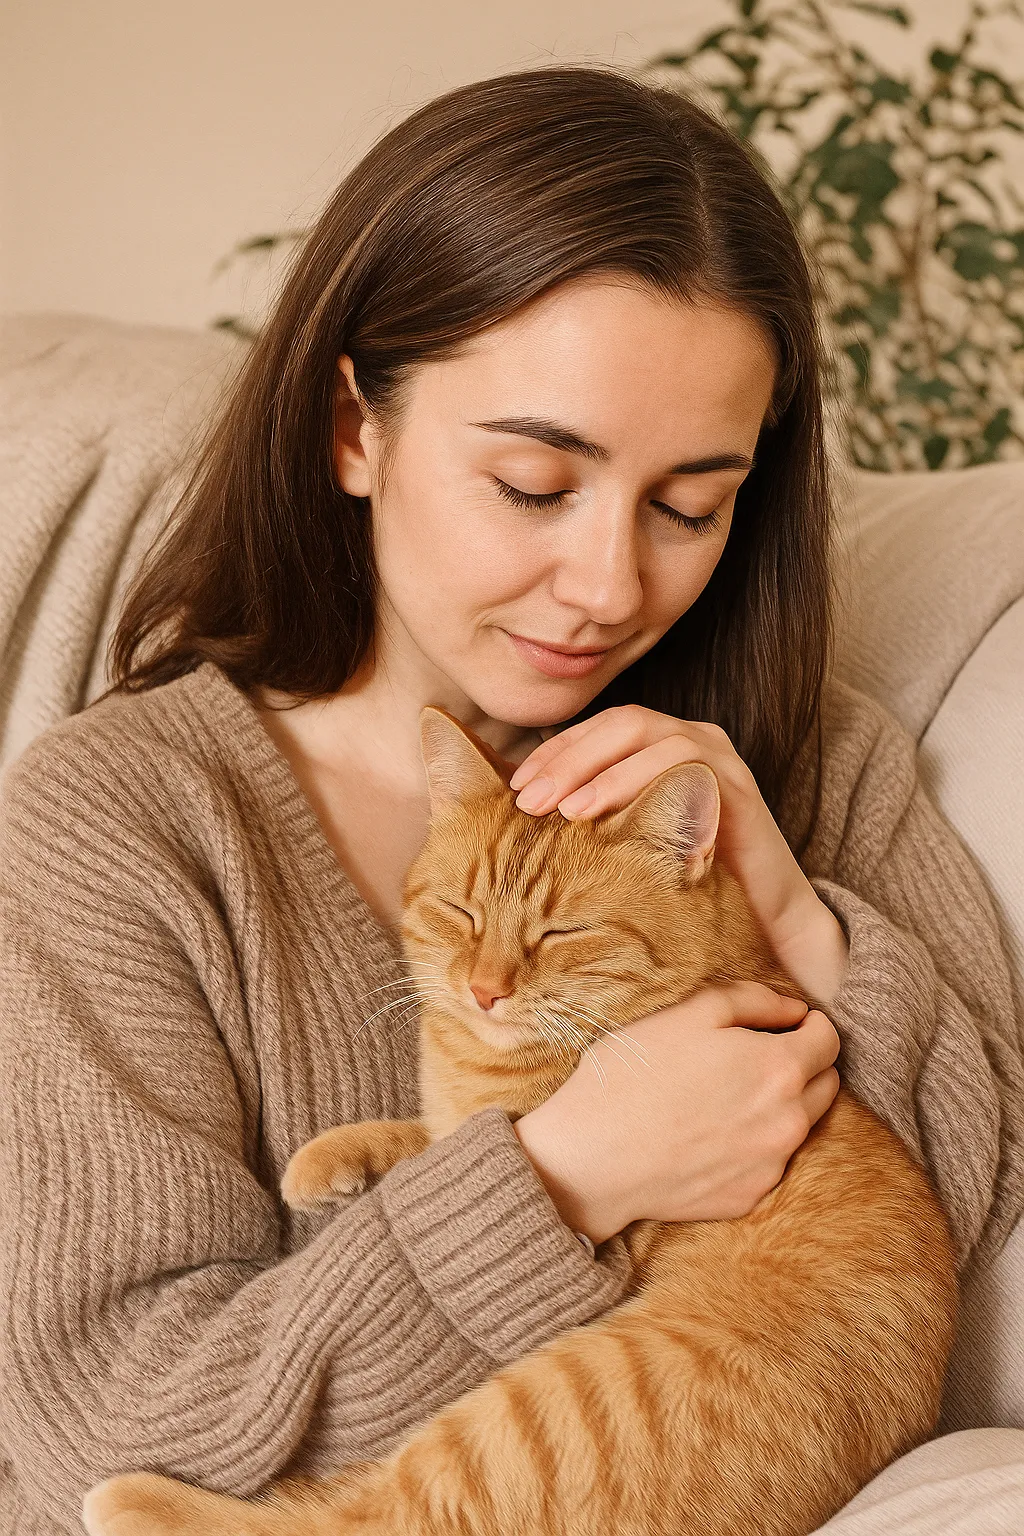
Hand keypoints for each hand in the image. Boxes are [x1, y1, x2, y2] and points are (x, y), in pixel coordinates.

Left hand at [509, 705, 848, 1004]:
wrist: (763, 921)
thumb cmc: (687, 886)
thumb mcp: (629, 848)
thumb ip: (593, 821)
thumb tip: (522, 815)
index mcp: (661, 746)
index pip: (598, 730)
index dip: (553, 753)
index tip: (514, 787)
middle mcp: (689, 738)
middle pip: (617, 723)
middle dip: (565, 758)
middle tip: (525, 799)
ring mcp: (715, 754)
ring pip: (642, 732)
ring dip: (592, 768)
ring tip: (556, 808)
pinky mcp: (733, 780)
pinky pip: (677, 760)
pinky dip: (629, 780)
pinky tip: (594, 812)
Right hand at [513, 981, 840, 1244]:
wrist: (593, 1157)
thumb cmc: (634, 1074)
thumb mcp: (690, 1012)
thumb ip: (753, 1000)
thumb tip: (794, 1010)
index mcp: (780, 1069)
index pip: (829, 1040)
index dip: (810, 1024)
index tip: (786, 1023)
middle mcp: (789, 1123)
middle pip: (825, 1084)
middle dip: (802, 1064)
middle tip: (753, 1057)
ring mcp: (771, 1166)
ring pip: (800, 1125)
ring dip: (779, 1105)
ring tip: (725, 1096)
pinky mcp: (748, 1198)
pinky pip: (769, 1162)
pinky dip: (752, 1144)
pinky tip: (709, 1134)